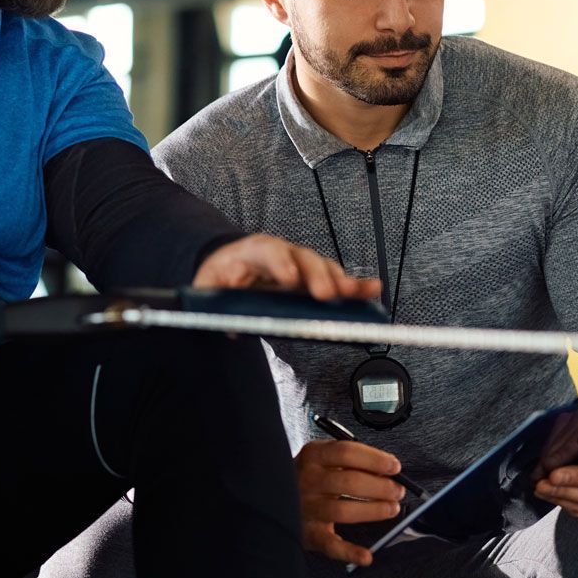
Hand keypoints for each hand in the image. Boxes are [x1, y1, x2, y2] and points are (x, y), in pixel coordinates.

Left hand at [193, 234, 380, 301]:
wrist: (228, 267)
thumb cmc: (220, 278)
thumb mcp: (207, 288)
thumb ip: (212, 303)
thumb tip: (230, 325)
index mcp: (251, 252)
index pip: (267, 251)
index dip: (280, 264)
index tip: (290, 279)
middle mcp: (281, 253)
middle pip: (303, 259)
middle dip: (316, 277)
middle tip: (326, 294)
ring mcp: (300, 264)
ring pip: (323, 268)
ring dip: (341, 282)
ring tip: (356, 294)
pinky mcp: (312, 279)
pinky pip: (335, 280)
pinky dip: (353, 286)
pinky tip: (370, 290)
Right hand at [293, 437, 408, 566]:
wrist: (274, 496)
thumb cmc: (310, 476)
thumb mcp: (323, 457)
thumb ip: (352, 460)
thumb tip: (389, 470)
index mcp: (312, 456)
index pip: (347, 452)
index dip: (375, 460)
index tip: (394, 467)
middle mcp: (307, 480)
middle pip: (349, 482)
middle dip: (380, 487)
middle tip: (398, 491)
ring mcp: (306, 508)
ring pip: (343, 510)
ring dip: (373, 510)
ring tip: (391, 508)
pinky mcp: (308, 533)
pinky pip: (330, 545)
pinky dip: (349, 552)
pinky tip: (366, 556)